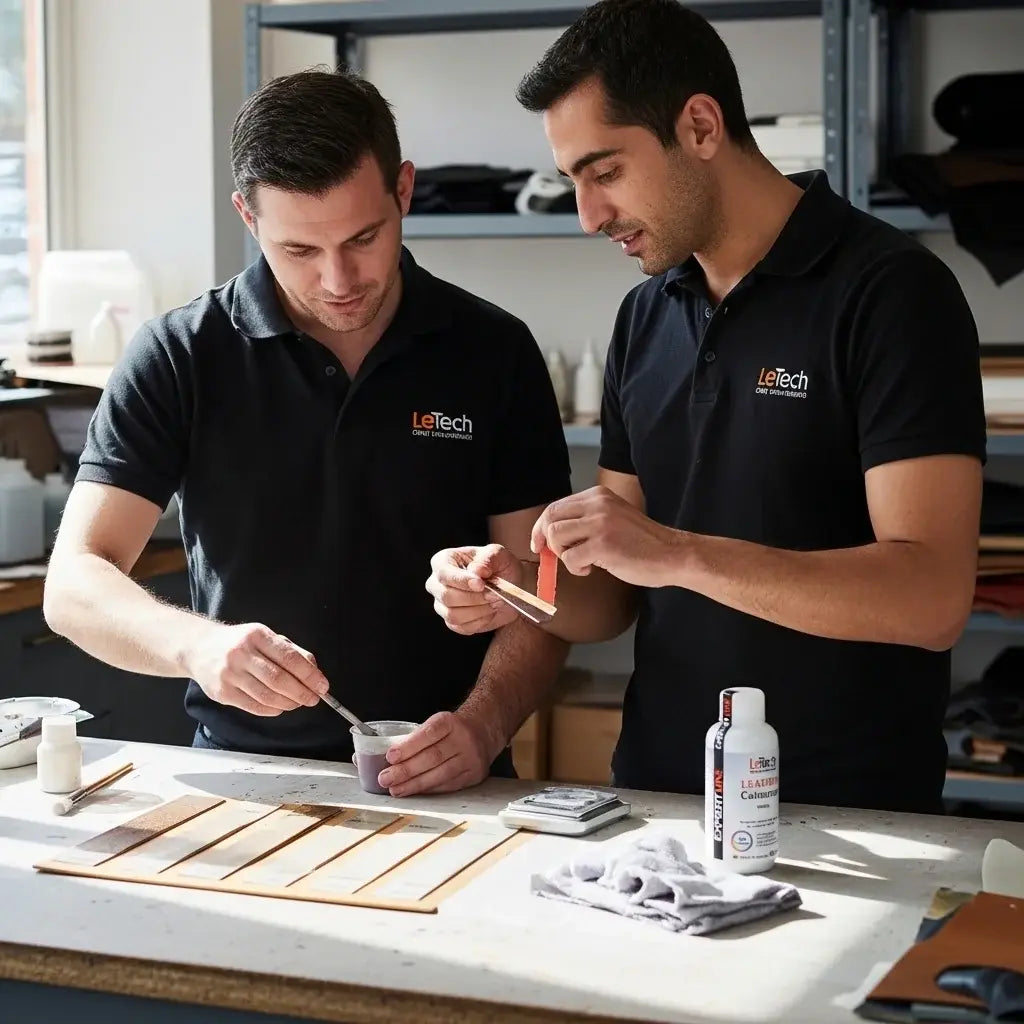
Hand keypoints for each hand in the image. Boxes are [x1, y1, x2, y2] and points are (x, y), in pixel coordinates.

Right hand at [184, 622, 328, 716]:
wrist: (199, 647)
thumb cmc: (240, 643)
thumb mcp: (266, 637)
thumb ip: (292, 651)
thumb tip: (315, 671)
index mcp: (257, 635)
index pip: (290, 658)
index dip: (310, 675)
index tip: (322, 686)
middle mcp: (241, 653)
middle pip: (279, 680)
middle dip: (302, 692)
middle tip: (314, 699)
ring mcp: (229, 674)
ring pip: (267, 696)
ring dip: (289, 703)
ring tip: (298, 703)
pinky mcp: (222, 692)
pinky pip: (253, 706)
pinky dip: (272, 710)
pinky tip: (280, 706)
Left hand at [376, 711, 495, 796]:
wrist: (484, 730)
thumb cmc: (454, 728)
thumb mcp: (438, 723)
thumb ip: (417, 738)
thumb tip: (389, 758)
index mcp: (451, 722)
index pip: (428, 734)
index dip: (408, 747)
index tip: (390, 757)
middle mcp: (464, 739)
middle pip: (432, 757)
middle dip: (406, 770)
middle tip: (386, 778)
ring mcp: (471, 758)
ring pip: (440, 774)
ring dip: (415, 784)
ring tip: (396, 789)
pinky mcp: (475, 774)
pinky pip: (449, 785)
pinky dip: (429, 789)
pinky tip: (416, 791)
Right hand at [425, 543, 522, 634]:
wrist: (511, 588)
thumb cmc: (501, 567)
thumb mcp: (499, 555)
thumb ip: (487, 559)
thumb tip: (475, 571)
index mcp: (443, 561)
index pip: (443, 573)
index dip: (461, 581)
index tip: (481, 584)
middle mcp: (437, 583)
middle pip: (446, 596)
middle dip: (474, 598)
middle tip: (494, 594)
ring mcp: (442, 604)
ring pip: (453, 615)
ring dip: (479, 610)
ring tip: (494, 601)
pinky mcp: (451, 622)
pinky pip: (462, 627)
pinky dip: (480, 621)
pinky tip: (489, 611)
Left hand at [531, 486, 679, 587]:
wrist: (673, 554)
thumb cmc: (643, 543)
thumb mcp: (612, 519)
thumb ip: (586, 521)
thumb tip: (550, 535)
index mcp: (598, 495)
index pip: (556, 506)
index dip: (541, 527)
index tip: (539, 543)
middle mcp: (598, 504)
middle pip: (550, 517)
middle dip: (543, 539)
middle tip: (549, 556)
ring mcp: (600, 523)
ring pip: (555, 536)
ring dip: (562, 555)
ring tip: (582, 562)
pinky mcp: (603, 544)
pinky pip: (570, 557)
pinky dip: (575, 568)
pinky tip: (592, 569)